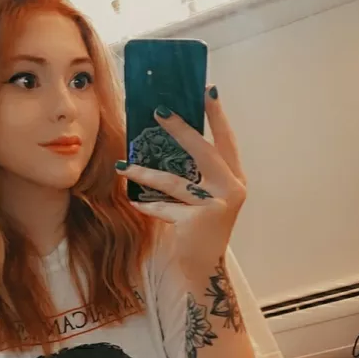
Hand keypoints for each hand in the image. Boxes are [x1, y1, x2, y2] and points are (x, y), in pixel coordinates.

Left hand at [120, 87, 246, 275]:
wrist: (202, 267)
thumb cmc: (199, 228)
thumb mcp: (204, 197)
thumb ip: (197, 173)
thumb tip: (169, 137)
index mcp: (234, 179)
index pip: (226, 140)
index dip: (217, 115)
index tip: (206, 89)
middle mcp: (231, 189)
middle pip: (203, 151)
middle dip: (180, 128)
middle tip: (158, 110)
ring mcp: (215, 206)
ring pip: (174, 181)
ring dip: (145, 172)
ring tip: (123, 166)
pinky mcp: (196, 221)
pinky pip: (164, 207)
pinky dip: (146, 204)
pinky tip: (133, 200)